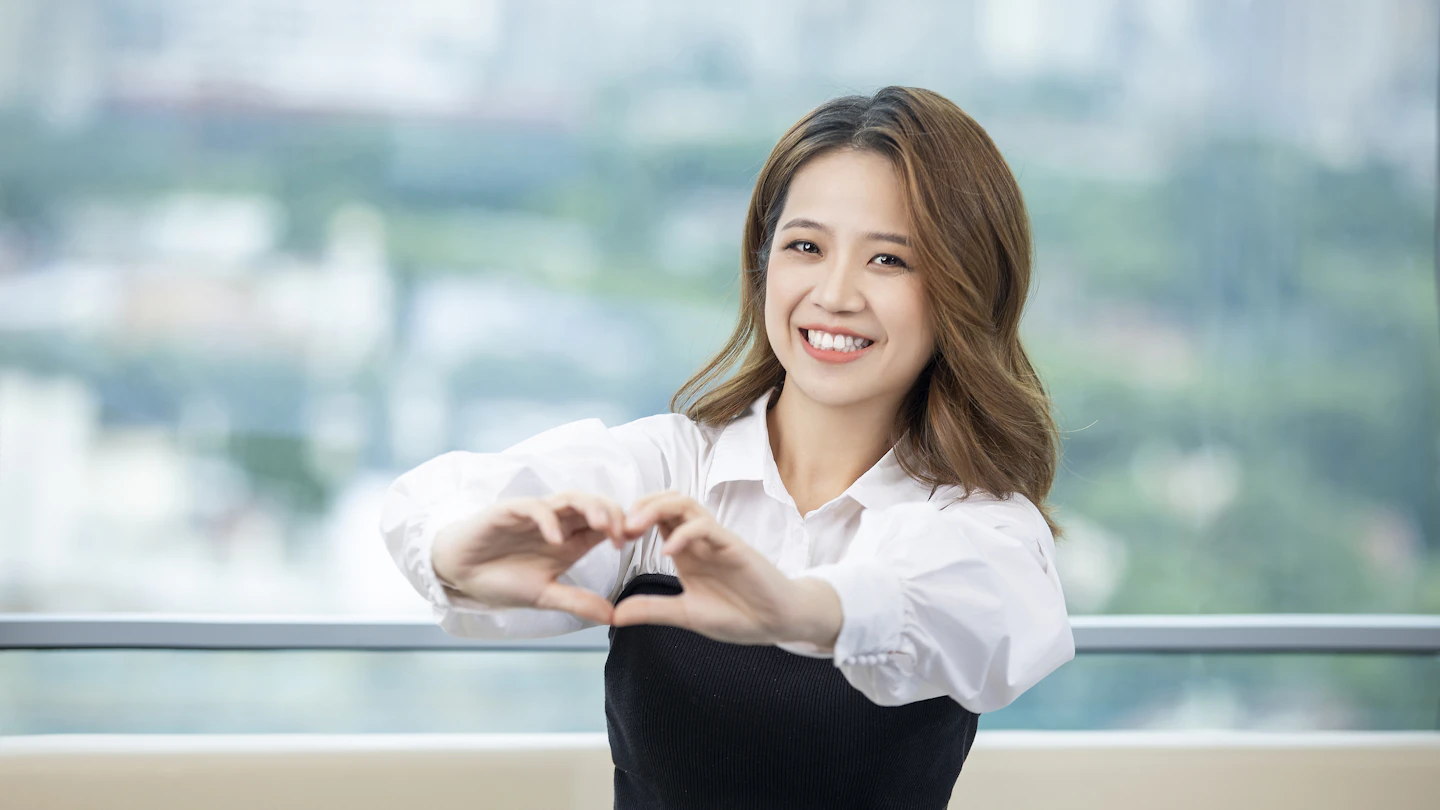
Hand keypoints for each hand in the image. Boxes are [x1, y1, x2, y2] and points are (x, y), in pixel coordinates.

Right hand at [430, 490, 627, 624]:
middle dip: (614, 514)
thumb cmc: (501, 580)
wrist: (459, 573)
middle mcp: (558, 524)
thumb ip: (577, 602)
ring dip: (590, 508)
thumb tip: (614, 617)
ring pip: (570, 498)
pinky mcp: (510, 511)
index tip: (634, 541)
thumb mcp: (544, 595)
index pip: (605, 524)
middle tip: (624, 534)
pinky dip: (548, 519)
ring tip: (602, 526)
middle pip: (594, 505)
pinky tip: (556, 539)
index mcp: (570, 541)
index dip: (623, 527)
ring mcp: (535, 515)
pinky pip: (534, 507)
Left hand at [611, 491, 841, 648]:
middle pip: (666, 502)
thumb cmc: (738, 614)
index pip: (655, 519)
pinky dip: (684, 534)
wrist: (778, 621)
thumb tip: (614, 615)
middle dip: (639, 506)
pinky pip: (707, 527)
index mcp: (685, 551)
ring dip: (656, 509)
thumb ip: (652, 610)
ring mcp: (716, 540)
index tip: (610, 538)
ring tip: (635, 527)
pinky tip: (668, 552)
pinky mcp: (734, 547)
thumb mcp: (685, 615)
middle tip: (618, 527)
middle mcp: (698, 539)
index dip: (630, 521)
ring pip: (684, 504)